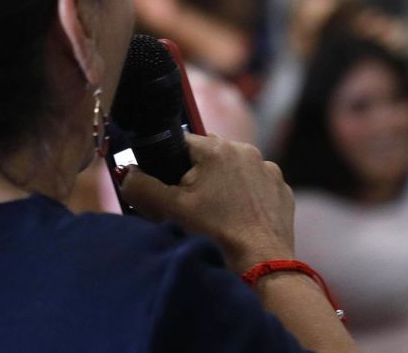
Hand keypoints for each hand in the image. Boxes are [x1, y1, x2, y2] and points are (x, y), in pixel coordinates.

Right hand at [118, 133, 295, 271]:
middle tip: (190, 206)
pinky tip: (237, 219)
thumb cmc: (214, 235)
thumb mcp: (169, 210)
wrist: (261, 266)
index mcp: (215, 148)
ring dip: (222, 184)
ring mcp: (267, 170)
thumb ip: (140, 186)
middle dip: (196, 175)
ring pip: (233, 169)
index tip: (169, 188)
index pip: (180, 142)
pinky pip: (255, 185)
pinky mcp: (281, 189)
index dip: (169, 164)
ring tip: (216, 216)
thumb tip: (126, 173)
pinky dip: (245, 197)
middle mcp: (245, 151)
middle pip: (207, 155)